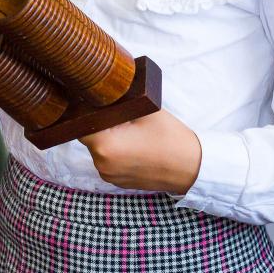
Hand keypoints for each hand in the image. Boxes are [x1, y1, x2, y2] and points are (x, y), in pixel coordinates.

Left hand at [79, 109, 201, 194]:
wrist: (192, 168)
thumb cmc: (170, 137)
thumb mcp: (143, 110)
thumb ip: (118, 102)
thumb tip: (101, 92)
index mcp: (104, 145)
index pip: (81, 123)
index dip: (89, 111)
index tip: (101, 104)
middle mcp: (102, 164)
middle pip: (89, 136)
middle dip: (101, 124)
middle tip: (121, 116)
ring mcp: (109, 176)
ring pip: (99, 148)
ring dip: (108, 139)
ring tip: (130, 131)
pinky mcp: (117, 182)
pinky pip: (108, 161)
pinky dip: (116, 152)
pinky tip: (133, 145)